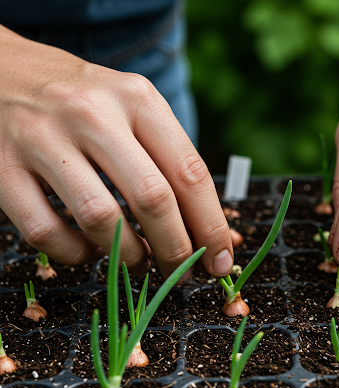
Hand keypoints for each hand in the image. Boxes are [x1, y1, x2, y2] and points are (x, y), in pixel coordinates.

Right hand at [0, 26, 232, 279]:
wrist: (0, 68)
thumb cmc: (83, 102)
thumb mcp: (132, 110)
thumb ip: (170, 161)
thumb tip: (212, 231)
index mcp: (137, 99)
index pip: (190, 173)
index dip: (212, 226)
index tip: (221, 262)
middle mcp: (92, 113)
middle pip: (152, 199)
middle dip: (177, 250)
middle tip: (184, 274)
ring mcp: (41, 138)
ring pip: (100, 218)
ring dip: (129, 256)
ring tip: (139, 264)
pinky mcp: (1, 166)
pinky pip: (45, 231)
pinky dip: (74, 255)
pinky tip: (87, 251)